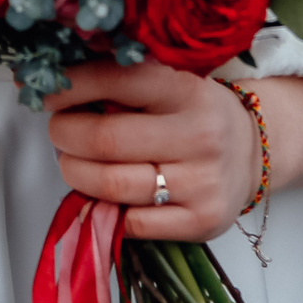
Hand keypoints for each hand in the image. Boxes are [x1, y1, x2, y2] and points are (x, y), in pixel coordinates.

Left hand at [44, 60, 258, 241]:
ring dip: (76, 173)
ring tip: (73, 162)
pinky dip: (104, 209)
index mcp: (187, 88)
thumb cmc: (196, 113)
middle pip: (105, 139)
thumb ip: (124, 83)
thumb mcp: (171, 82)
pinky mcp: (201, 221)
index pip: (116, 80)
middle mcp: (198, 135)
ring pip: (111, 185)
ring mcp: (201, 182)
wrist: (252, 152)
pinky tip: (102, 194)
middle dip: (65, 135)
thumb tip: (57, 84)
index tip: (50, 94)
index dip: (71, 87)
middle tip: (59, 131)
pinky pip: (130, 223)